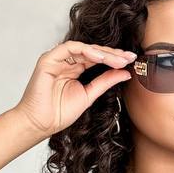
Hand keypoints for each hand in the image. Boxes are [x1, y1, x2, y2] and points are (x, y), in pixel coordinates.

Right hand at [13, 40, 136, 138]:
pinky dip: (86, 51)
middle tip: (129, 57)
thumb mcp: (89, 95)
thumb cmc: (59, 113)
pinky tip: (100, 57)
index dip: (114, 59)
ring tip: (118, 58)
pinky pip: (69, 48)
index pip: (98, 59)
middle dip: (113, 54)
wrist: (41, 123)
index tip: (131, 61)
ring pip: (84, 48)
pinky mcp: (48, 59)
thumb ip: (105, 82)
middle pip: (93, 52)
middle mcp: (67, 62)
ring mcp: (57, 59)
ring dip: (103, 52)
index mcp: (75, 69)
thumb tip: (126, 73)